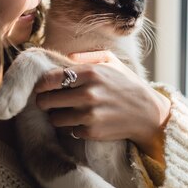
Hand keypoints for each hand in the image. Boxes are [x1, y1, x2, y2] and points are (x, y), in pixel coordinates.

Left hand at [34, 50, 170, 159]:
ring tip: (65, 113)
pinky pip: (69, 131)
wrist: (147, 113)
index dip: (41, 85)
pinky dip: (72, 128)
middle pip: (46, 100)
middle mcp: (87, 93)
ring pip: (54, 118)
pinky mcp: (91, 131)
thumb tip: (63, 58)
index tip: (41, 88)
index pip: (49, 79)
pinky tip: (81, 122)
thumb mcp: (112, 62)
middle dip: (44, 102)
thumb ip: (86, 56)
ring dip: (56, 117)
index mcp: (90, 73)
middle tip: (48, 102)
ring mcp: (89, 114)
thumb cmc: (127, 85)